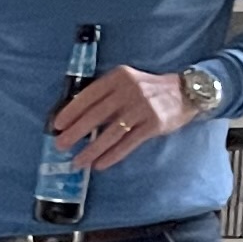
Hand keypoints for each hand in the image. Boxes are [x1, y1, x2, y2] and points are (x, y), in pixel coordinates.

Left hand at [47, 63, 190, 173]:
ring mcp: (142, 107)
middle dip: (75, 132)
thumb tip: (77, 120)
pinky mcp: (153, 124)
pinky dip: (112, 155)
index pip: (89, 95)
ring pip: (111, 133)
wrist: (185, 92)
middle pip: (97, 115)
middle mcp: (129, 90)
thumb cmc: (148, 90)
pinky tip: (99, 164)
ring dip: (91, 149)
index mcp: (119, 77)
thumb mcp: (127, 83)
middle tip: (60, 145)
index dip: (71, 111)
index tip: (57, 125)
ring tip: (77, 162)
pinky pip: (128, 143)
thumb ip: (106, 96)